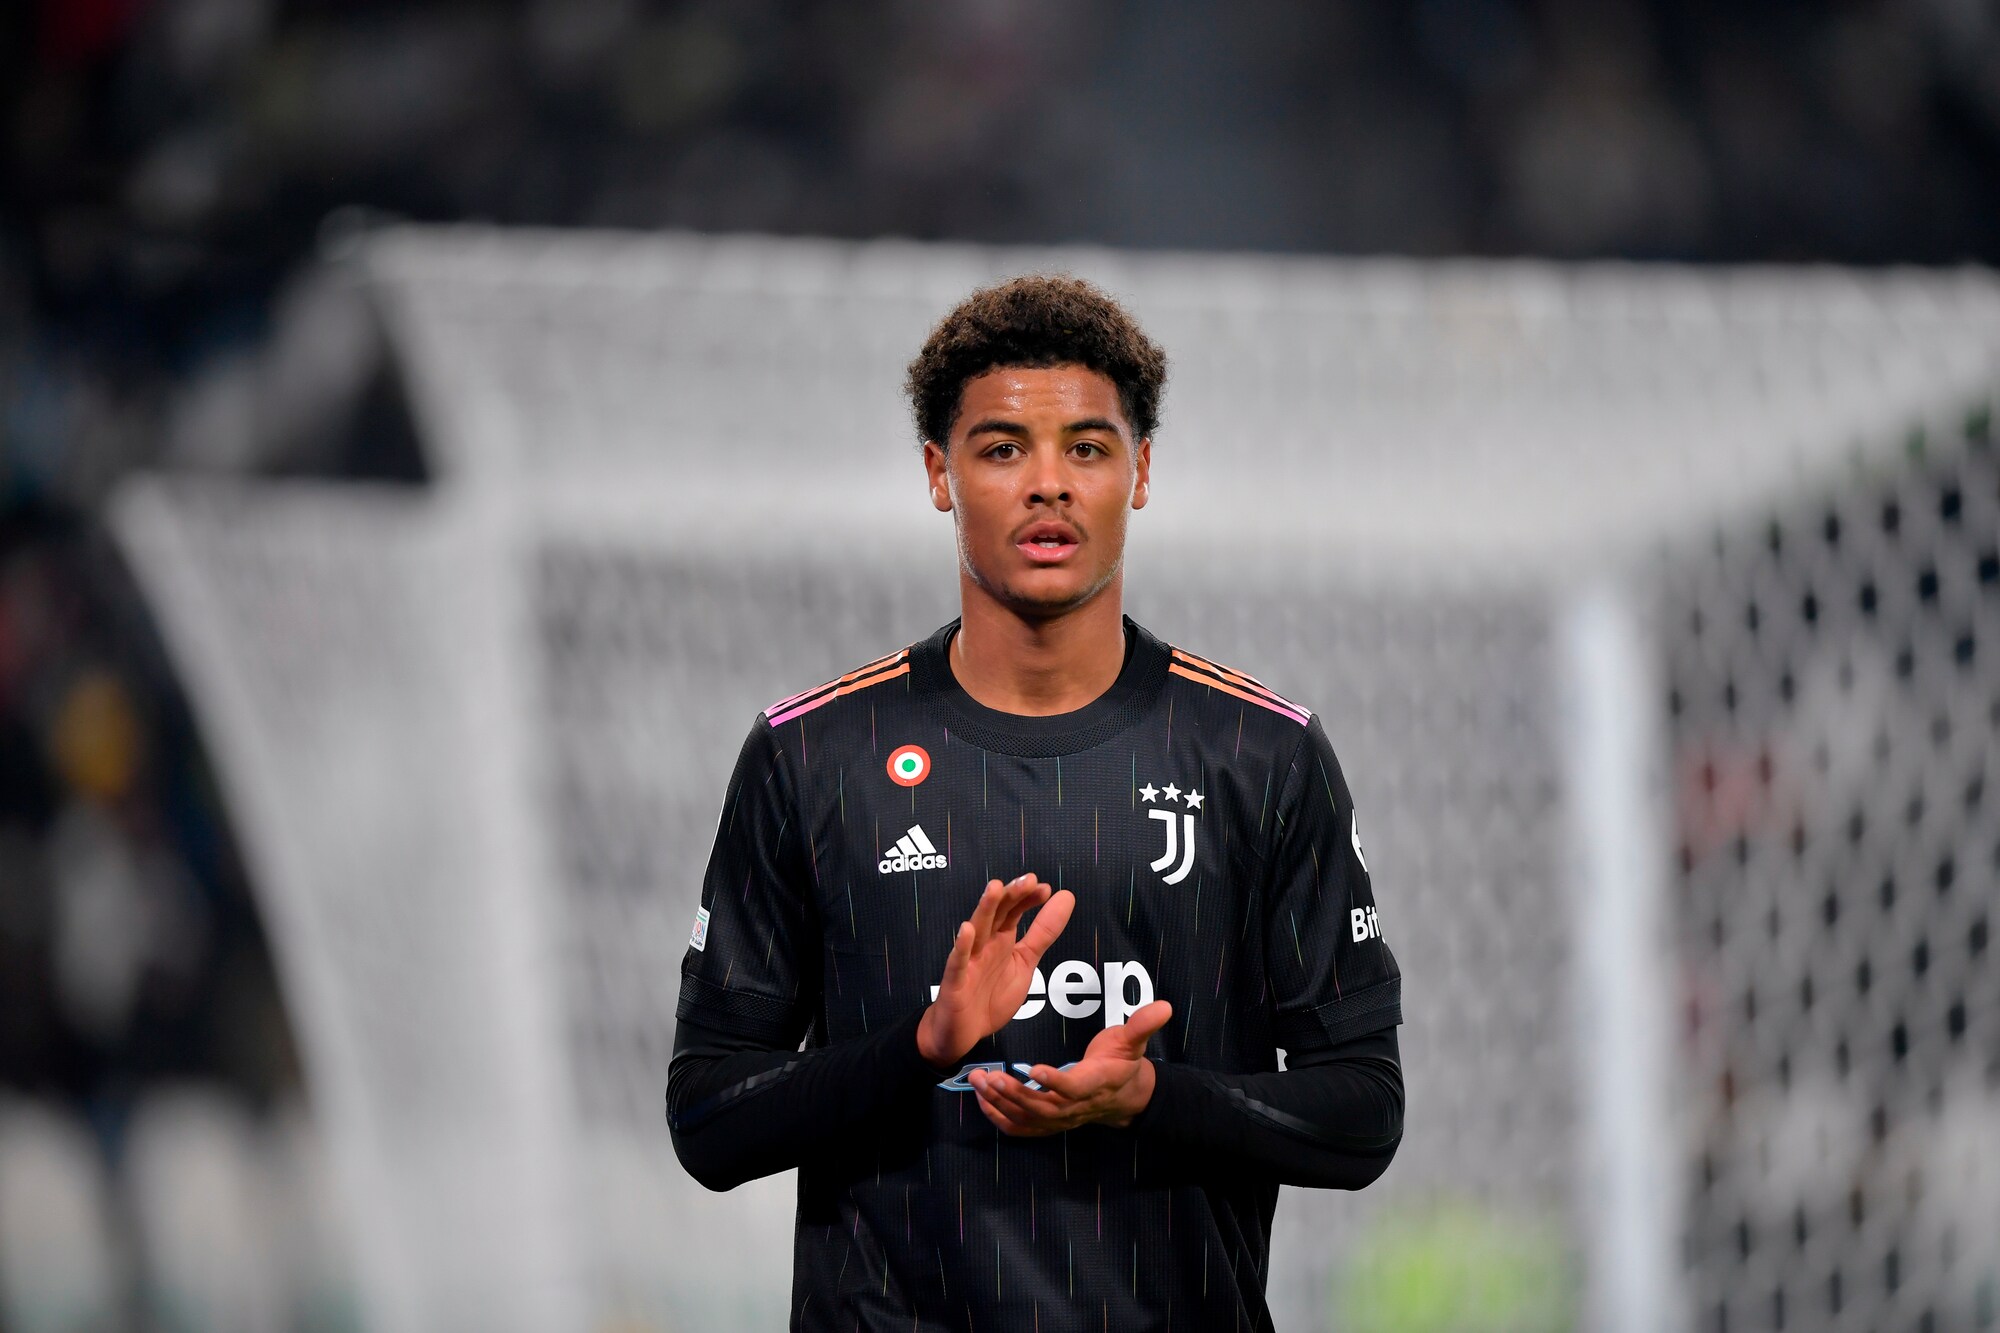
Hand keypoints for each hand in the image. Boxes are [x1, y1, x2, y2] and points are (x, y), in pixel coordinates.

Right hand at [916, 874, 1073, 1068]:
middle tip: (1028, 880)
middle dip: (1011, 895)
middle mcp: (984, 945)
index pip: (1014, 910)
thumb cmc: (990, 996)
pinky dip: (961, 947)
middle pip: (997, 914)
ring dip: (986, 909)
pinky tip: (967, 931)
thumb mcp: (1025, 964)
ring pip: (977, 931)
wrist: (962, 1032)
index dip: (1028, 898)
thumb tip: (1065, 898)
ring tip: (996, 888)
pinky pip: (958, 963)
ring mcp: (968, 961)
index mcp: (1001, 940)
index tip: (1045, 888)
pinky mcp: (954, 982)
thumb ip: (1043, 933)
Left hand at [966, 999, 1172, 1133]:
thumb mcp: (1134, 1041)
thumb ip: (1143, 1025)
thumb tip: (1165, 1006)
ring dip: (999, 1103)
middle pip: (1041, 1107)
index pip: (1073, 1087)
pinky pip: (1021, 1128)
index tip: (1032, 1067)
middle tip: (988, 1076)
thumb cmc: (1123, 1063)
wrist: (1125, 1097)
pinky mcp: (1048, 1123)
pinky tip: (981, 1100)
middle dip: (1012, 1093)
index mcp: (1095, 1084)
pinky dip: (999, 1118)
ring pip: (1026, 1118)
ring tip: (978, 1081)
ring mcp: (1060, 1119)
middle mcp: (1075, 1106)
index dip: (1054, 1081)